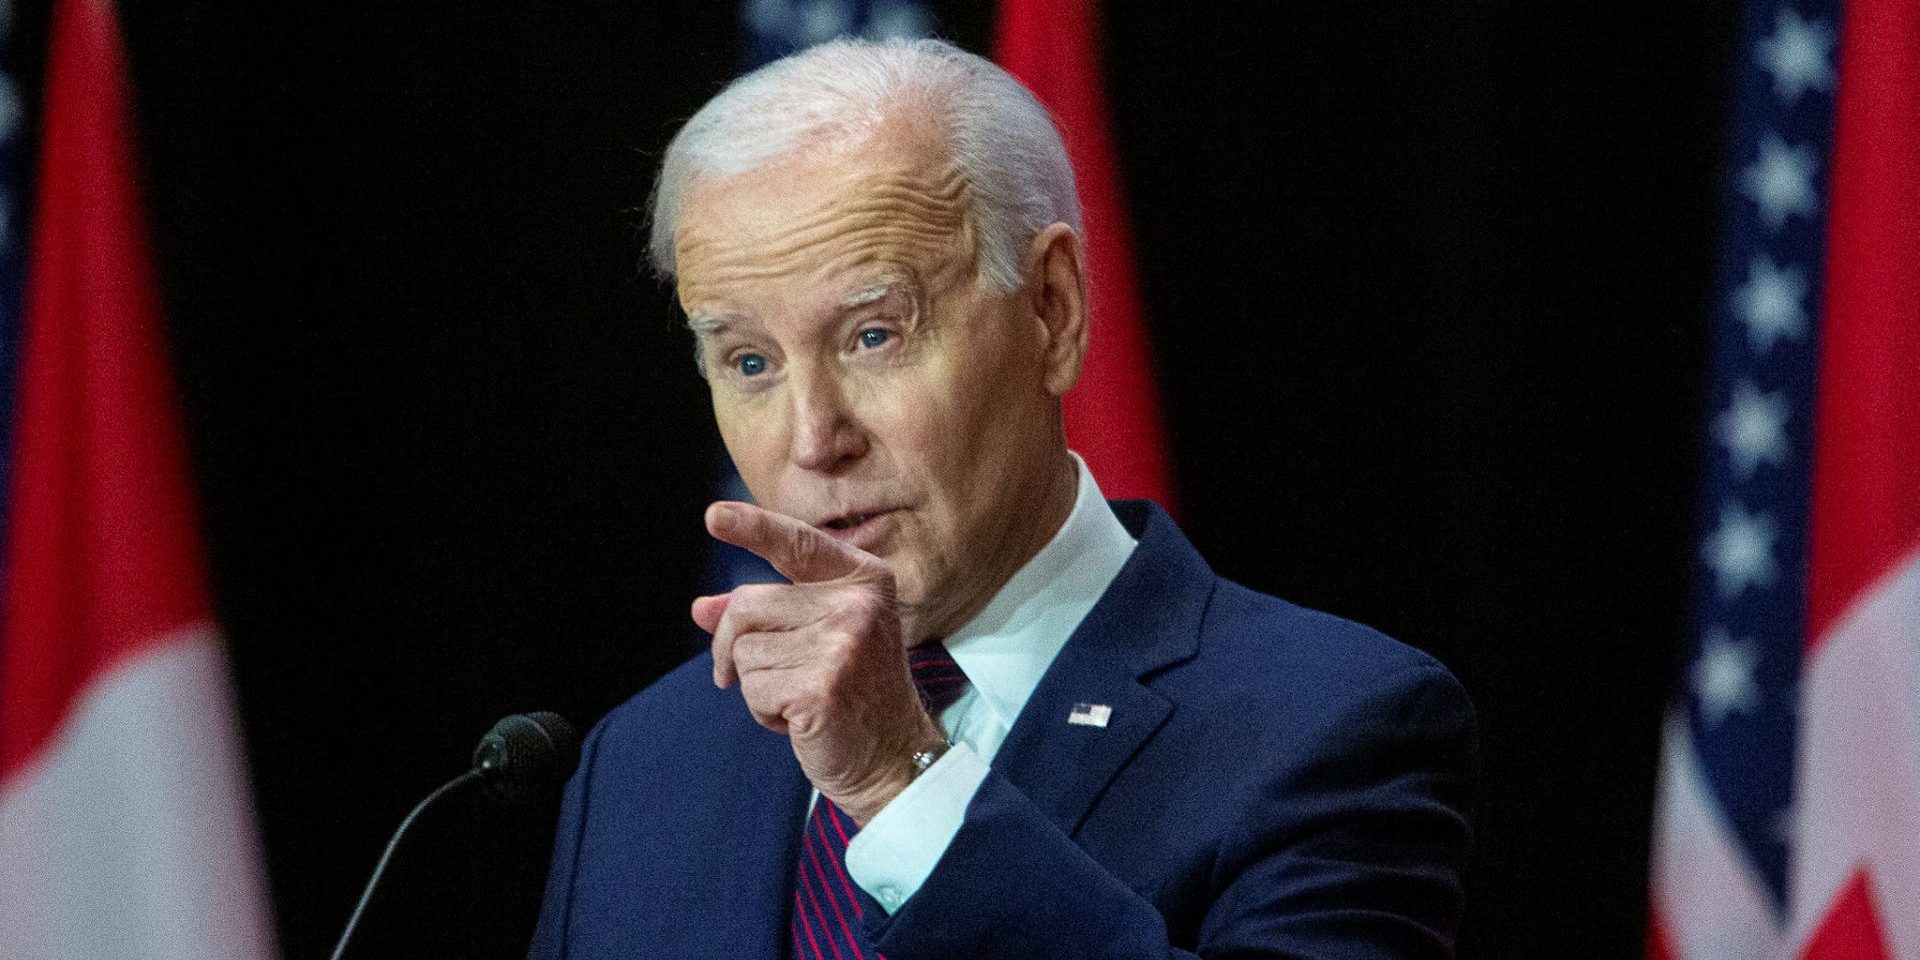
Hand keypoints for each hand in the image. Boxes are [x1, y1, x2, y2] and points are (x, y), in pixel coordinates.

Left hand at [691, 501, 944, 824]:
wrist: (895, 757)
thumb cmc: (856, 695)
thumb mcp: (821, 638)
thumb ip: (767, 615)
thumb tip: (702, 608)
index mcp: (864, 580)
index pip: (798, 544)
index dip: (753, 527)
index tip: (713, 516)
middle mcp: (856, 604)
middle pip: (748, 605)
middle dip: (731, 645)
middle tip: (750, 676)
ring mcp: (842, 643)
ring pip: (744, 650)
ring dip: (755, 684)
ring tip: (797, 698)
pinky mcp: (821, 685)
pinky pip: (751, 688)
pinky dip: (763, 711)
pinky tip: (799, 719)